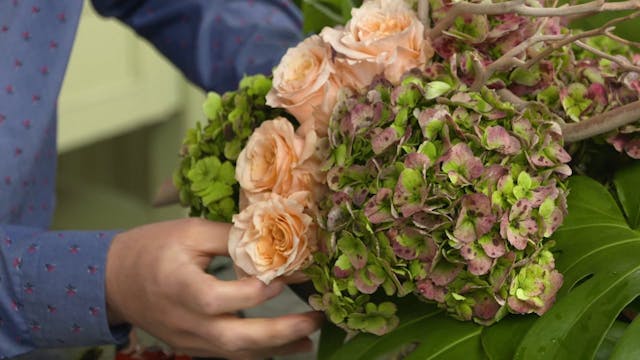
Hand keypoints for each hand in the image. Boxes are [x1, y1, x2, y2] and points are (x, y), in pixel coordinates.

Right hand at [105, 218, 322, 358]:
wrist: (115, 280)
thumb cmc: (152, 248)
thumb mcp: (189, 231)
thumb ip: (230, 238)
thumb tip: (271, 243)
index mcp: (181, 287)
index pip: (223, 298)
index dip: (256, 291)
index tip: (287, 276)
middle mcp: (186, 321)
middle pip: (235, 338)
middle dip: (279, 332)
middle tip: (314, 319)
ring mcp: (189, 339)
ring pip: (235, 353)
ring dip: (276, 349)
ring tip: (309, 337)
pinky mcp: (193, 346)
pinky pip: (229, 355)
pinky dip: (258, 353)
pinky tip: (286, 347)